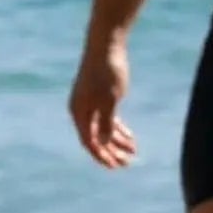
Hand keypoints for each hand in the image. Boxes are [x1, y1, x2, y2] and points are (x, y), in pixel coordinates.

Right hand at [69, 35, 137, 168]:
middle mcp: (81, 110)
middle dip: (111, 151)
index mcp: (79, 112)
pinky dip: (118, 128)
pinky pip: (106, 118)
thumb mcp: (110, 99)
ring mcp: (89, 103)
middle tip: (127, 163)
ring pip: (102, 129)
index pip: (89, 141)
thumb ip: (106, 122)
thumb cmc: (107, 72)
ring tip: (133, 151)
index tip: (115, 166)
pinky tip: (130, 137)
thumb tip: (102, 142)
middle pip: (96, 138)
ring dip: (117, 141)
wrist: (106, 45)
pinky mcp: (98, 96)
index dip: (102, 156)